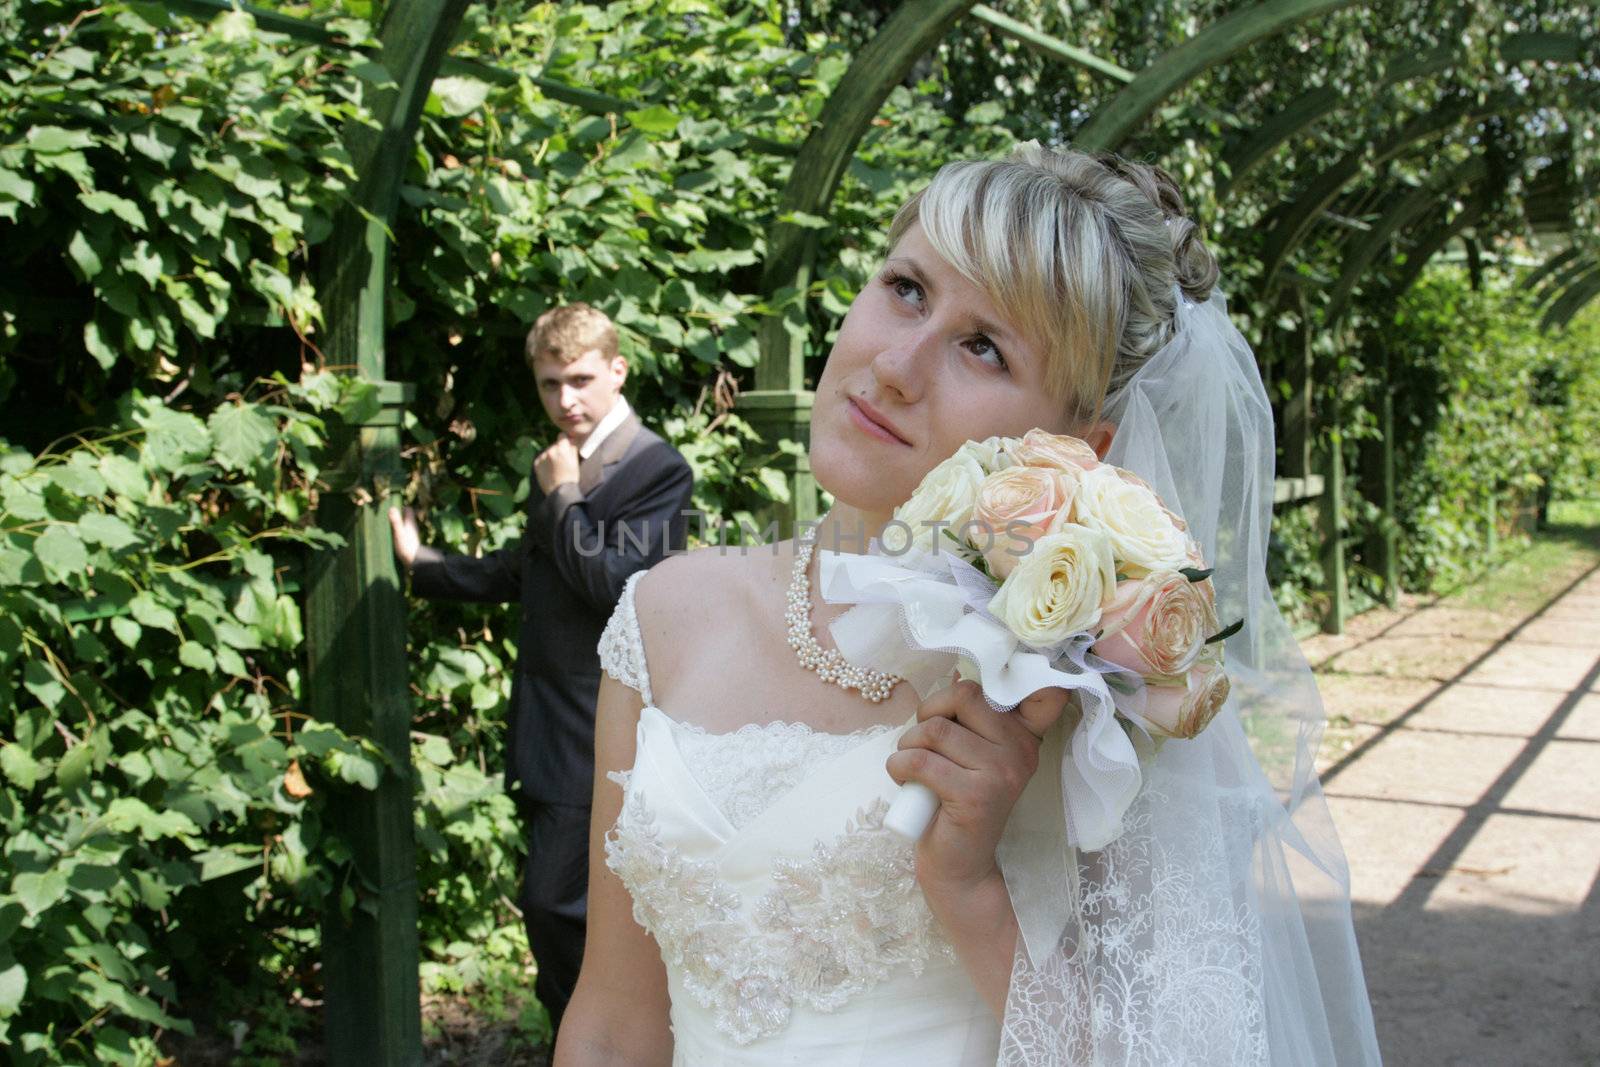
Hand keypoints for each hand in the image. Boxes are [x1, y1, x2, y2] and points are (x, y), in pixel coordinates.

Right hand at [388, 506, 420, 568]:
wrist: (414, 562)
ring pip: (403, 525)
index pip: (408, 509)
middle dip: (396, 515)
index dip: (400, 507)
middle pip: (405, 517)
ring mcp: (410, 534)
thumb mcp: (399, 533)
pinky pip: (401, 533)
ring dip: (395, 524)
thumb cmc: (406, 547)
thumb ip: (396, 521)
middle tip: (384, 515)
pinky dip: (396, 532)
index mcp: (410, 522)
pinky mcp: (408, 541)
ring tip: (383, 525)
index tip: (390, 506)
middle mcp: (411, 527)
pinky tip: (388, 535)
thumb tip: (392, 508)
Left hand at [535, 435, 580, 493]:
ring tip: (555, 468)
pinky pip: (541, 459)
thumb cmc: (571, 477)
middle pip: (554, 445)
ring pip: (548, 451)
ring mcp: (542, 456)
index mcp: (562, 448)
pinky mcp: (536, 463)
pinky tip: (549, 471)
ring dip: (551, 456)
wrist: (560, 491)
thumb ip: (572, 449)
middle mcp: (551, 450)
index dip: (565, 441)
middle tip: (562, 462)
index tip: (566, 446)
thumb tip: (571, 441)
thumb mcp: (575, 461)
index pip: (562, 436)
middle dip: (558, 450)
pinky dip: (545, 463)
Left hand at [885, 681, 1068, 898]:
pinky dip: (899, 766)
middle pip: (964, 695)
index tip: (998, 676)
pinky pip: (921, 760)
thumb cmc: (954, 802)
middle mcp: (1021, 750)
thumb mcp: (969, 755)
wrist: (959, 866)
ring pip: (936, 729)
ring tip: (911, 766)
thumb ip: (970, 718)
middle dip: (929, 713)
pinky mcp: (977, 796)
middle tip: (923, 741)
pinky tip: (904, 780)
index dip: (1025, 671)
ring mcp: (1003, 773)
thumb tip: (957, 674)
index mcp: (1023, 735)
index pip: (1044, 691)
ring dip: (908, 745)